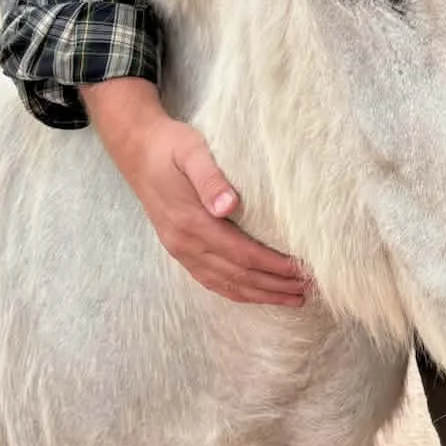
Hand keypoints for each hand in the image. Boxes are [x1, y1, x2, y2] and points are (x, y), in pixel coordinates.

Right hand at [84, 80, 309, 305]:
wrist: (137, 149)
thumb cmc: (171, 146)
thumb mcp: (192, 150)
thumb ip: (210, 178)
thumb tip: (228, 206)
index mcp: (190, 222)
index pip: (242, 253)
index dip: (273, 266)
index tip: (301, 270)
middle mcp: (184, 243)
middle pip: (237, 275)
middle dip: (274, 286)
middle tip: (307, 292)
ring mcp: (179, 250)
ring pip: (225, 283)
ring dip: (260, 294)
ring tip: (292, 298)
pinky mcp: (179, 250)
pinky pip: (210, 280)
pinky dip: (236, 291)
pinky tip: (255, 294)